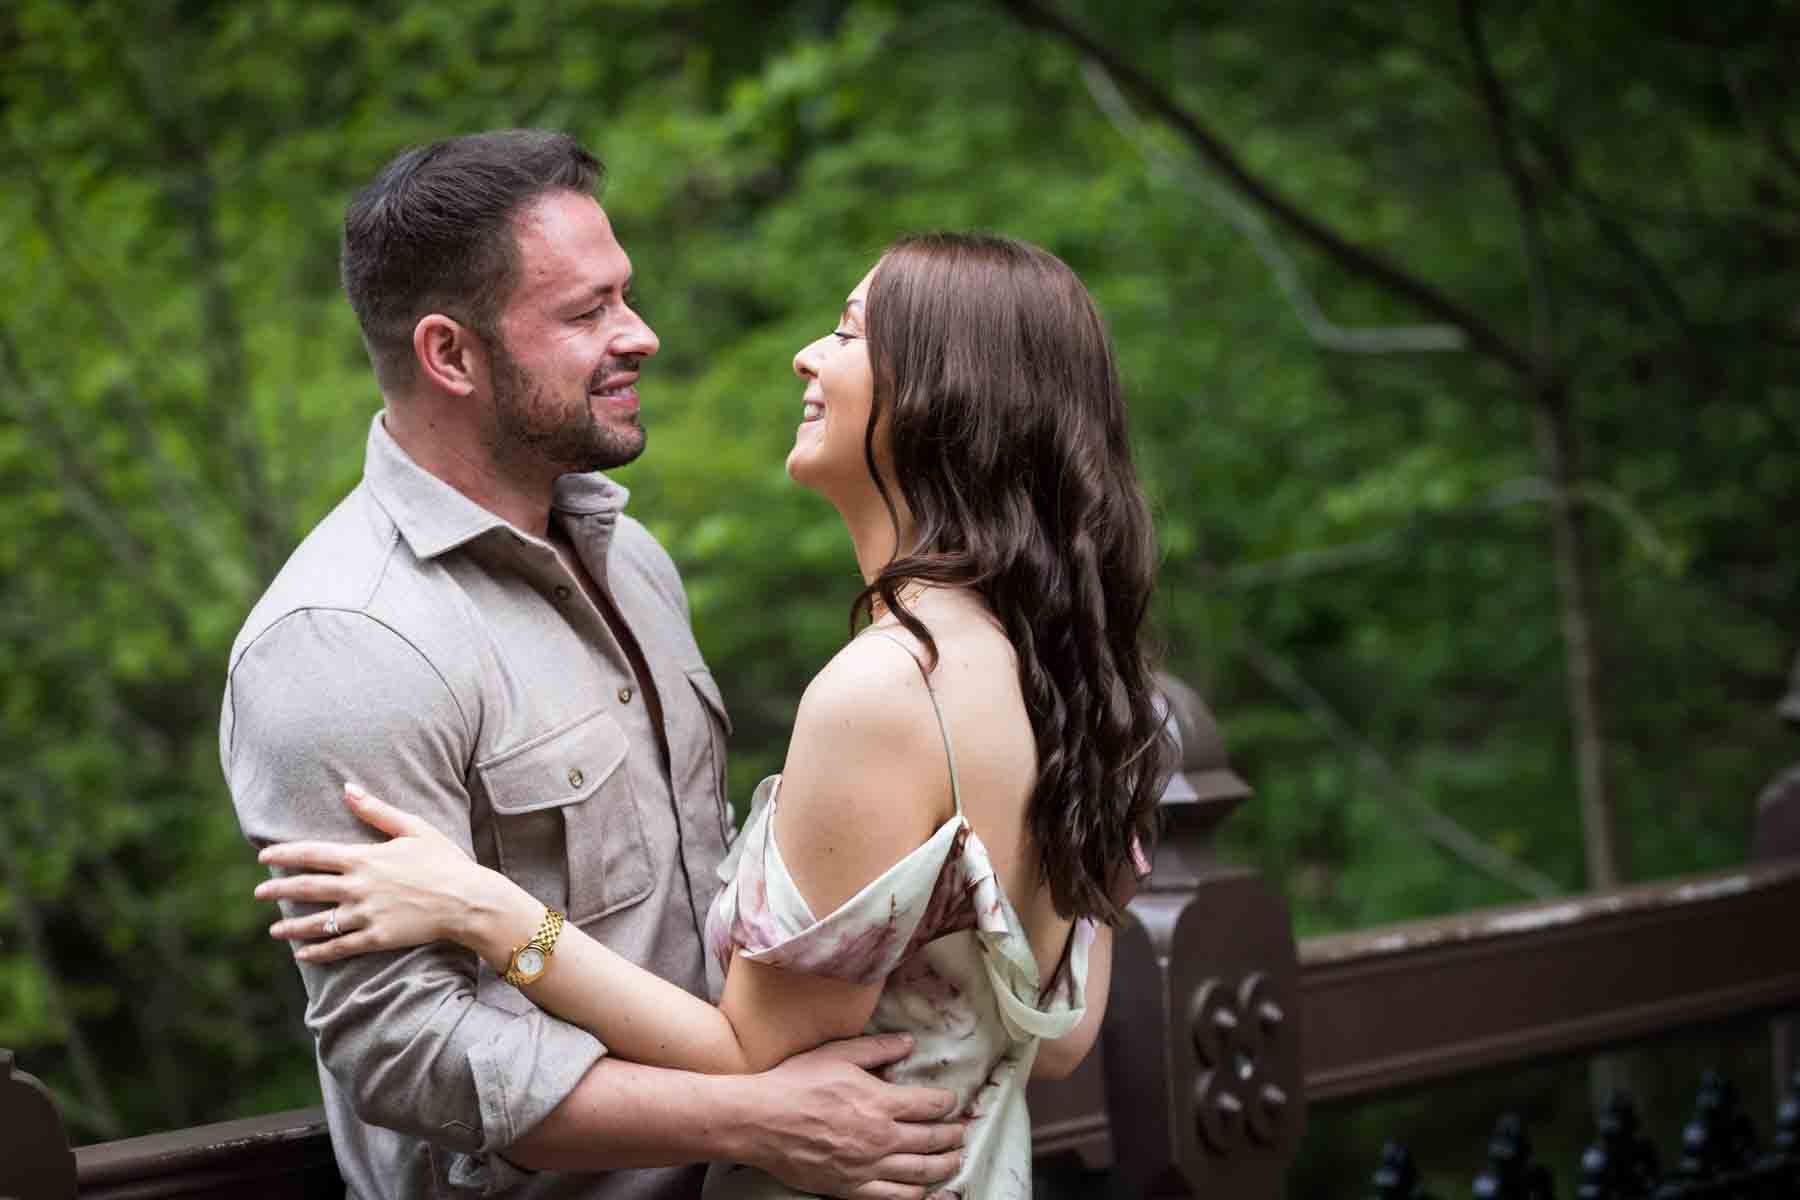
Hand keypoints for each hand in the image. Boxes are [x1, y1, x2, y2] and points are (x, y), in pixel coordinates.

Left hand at [255, 784, 507, 963]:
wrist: (467, 900)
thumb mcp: (413, 827)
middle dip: (279, 890)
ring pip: (318, 922)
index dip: (285, 854)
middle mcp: (358, 887)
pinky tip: (302, 953)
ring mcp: (365, 915)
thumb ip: (376, 811)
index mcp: (364, 858)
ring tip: (274, 930)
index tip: (263, 856)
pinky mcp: (376, 938)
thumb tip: (348, 788)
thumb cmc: (444, 860)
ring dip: (292, 926)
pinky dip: (317, 951)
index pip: (313, 854)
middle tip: (258, 893)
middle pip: (307, 888)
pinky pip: (339, 947)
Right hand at [745, 1034, 964, 1199]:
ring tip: (954, 1160)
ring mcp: (868, 1166)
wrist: (759, 1121)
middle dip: (953, 1135)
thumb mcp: (838, 1054)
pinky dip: (916, 1194)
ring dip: (944, 1165)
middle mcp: (880, 1136)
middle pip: (932, 1139)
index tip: (952, 1102)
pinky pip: (895, 1197)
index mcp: (880, 1101)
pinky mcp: (852, 1188)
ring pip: (920, 1171)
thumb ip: (877, 1049)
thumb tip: (908, 1042)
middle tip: (961, 1133)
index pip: (930, 1105)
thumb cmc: (796, 1083)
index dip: (948, 1103)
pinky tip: (923, 1190)